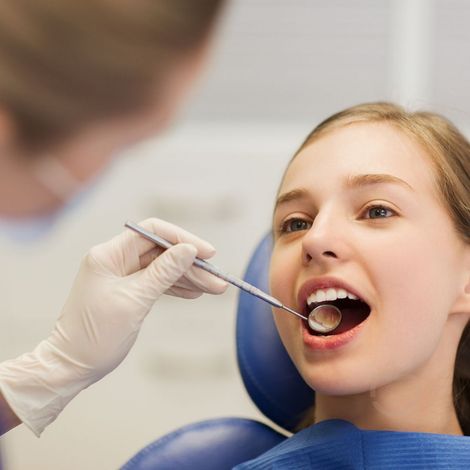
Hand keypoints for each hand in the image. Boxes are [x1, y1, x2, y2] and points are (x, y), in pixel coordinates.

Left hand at [0, 218, 226, 435]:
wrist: (71, 366)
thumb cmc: (96, 335)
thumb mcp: (134, 301)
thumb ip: (163, 272)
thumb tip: (188, 249)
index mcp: (109, 255)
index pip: (152, 232)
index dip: (183, 239)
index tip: (207, 253)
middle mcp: (114, 260)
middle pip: (161, 252)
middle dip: (191, 265)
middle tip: (217, 280)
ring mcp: (121, 275)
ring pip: (162, 268)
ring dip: (188, 278)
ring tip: (214, 288)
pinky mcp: (126, 290)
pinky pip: (156, 282)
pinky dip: (175, 287)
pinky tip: (195, 293)